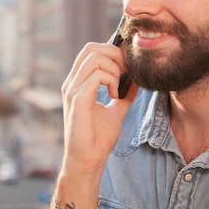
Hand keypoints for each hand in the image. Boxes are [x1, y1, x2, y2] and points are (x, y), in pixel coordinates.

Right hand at [60, 41, 136, 176]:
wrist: (88, 160)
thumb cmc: (97, 138)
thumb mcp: (115, 111)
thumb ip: (124, 95)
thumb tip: (137, 81)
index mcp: (77, 83)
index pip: (90, 50)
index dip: (111, 51)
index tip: (127, 66)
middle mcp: (71, 83)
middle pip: (91, 48)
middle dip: (114, 54)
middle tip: (125, 72)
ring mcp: (72, 90)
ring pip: (94, 58)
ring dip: (113, 69)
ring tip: (116, 88)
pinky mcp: (77, 100)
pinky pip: (96, 76)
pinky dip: (110, 81)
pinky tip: (113, 96)